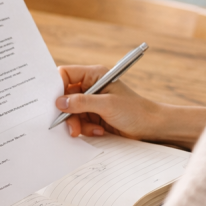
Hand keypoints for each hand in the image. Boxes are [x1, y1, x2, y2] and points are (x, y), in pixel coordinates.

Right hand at [56, 65, 205, 148]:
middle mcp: (90, 87)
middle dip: (68, 113)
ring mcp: (92, 102)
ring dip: (78, 124)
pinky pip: (79, 123)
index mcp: (94, 75)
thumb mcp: (107, 105)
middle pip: (65, 97)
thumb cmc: (135, 111)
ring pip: (71, 113)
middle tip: (71, 126)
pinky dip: (86, 129)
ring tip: (91, 130)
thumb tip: (59, 103)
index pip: (66, 74)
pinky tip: (99, 131)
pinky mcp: (94, 116)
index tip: (53, 102)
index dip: (56, 87)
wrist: (152, 128)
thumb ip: (81, 102)